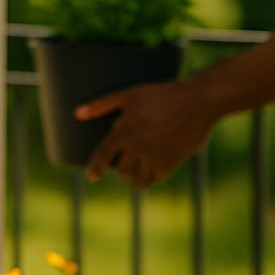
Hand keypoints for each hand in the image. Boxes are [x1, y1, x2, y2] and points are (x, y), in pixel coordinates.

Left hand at [78, 77, 218, 188]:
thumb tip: (77, 114)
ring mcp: (153, 157)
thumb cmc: (163, 95)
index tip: (92, 176)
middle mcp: (136, 147)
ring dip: (132, 175)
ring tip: (135, 168)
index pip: (103, 154)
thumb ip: (102, 105)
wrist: (197, 102)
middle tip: (125, 159)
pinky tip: (148, 172)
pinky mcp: (169, 164)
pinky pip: (151, 180)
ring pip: (135, 178)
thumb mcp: (130, 95)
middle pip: (120, 167)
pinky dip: (147, 178)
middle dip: (120, 164)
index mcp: (123, 130)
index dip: (95, 167)